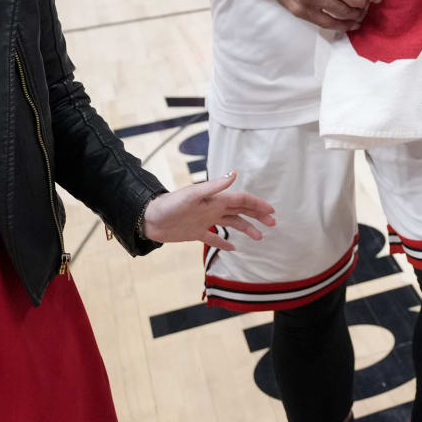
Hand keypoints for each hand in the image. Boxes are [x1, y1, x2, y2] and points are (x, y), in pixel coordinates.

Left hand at [141, 170, 277, 251]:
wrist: (148, 219)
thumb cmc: (170, 205)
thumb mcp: (192, 195)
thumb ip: (214, 186)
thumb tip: (234, 173)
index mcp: (215, 200)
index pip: (242, 200)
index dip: (257, 205)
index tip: (271, 212)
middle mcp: (213, 209)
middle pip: (241, 211)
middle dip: (257, 216)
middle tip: (272, 224)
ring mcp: (205, 221)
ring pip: (232, 223)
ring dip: (246, 228)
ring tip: (259, 237)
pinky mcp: (196, 233)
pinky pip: (214, 238)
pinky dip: (224, 242)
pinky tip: (233, 248)